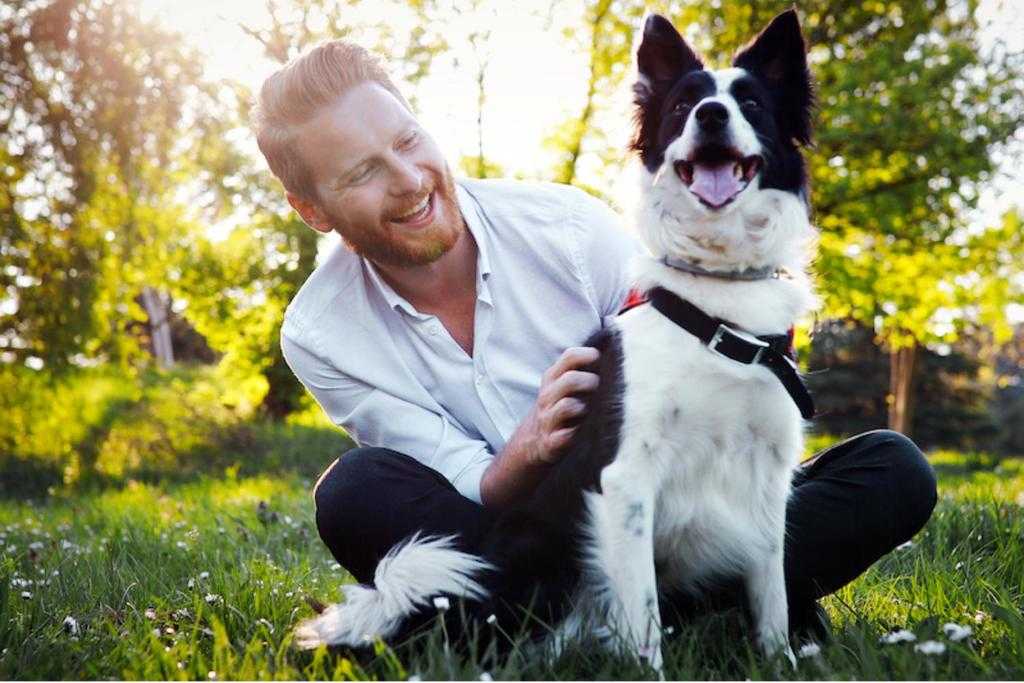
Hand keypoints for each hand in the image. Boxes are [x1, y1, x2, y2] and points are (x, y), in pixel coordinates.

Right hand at [522, 346, 600, 465]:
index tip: (599, 358)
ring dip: (582, 407)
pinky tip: (579, 432)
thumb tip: (609, 341)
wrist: (533, 441)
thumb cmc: (558, 406)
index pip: (569, 357)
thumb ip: (582, 366)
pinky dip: (573, 434)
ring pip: (566, 407)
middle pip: (569, 380)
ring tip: (587, 411)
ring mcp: (548, 419)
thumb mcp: (563, 384)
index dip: (587, 355)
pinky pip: (563, 436)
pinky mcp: (551, 442)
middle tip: (598, 388)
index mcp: (553, 378)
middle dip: (588, 382)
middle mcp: (548, 397)